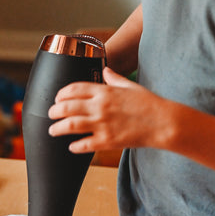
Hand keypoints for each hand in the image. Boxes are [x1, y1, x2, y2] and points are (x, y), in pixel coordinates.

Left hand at [48, 67, 172, 153]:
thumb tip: (105, 69)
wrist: (164, 123)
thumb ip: (115, 78)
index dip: (61, 94)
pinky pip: (83, 145)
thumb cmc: (149, 104)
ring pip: (70, 126)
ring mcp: (102, 124)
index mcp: (105, 91)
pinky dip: (74, 147)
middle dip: (54, 111)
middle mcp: (100, 106)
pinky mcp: (107, 141)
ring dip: (57, 129)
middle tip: (51, 115)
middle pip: (67, 107)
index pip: (74, 89)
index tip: (57, 98)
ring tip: (52, 130)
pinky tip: (71, 147)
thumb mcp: (131, 86)